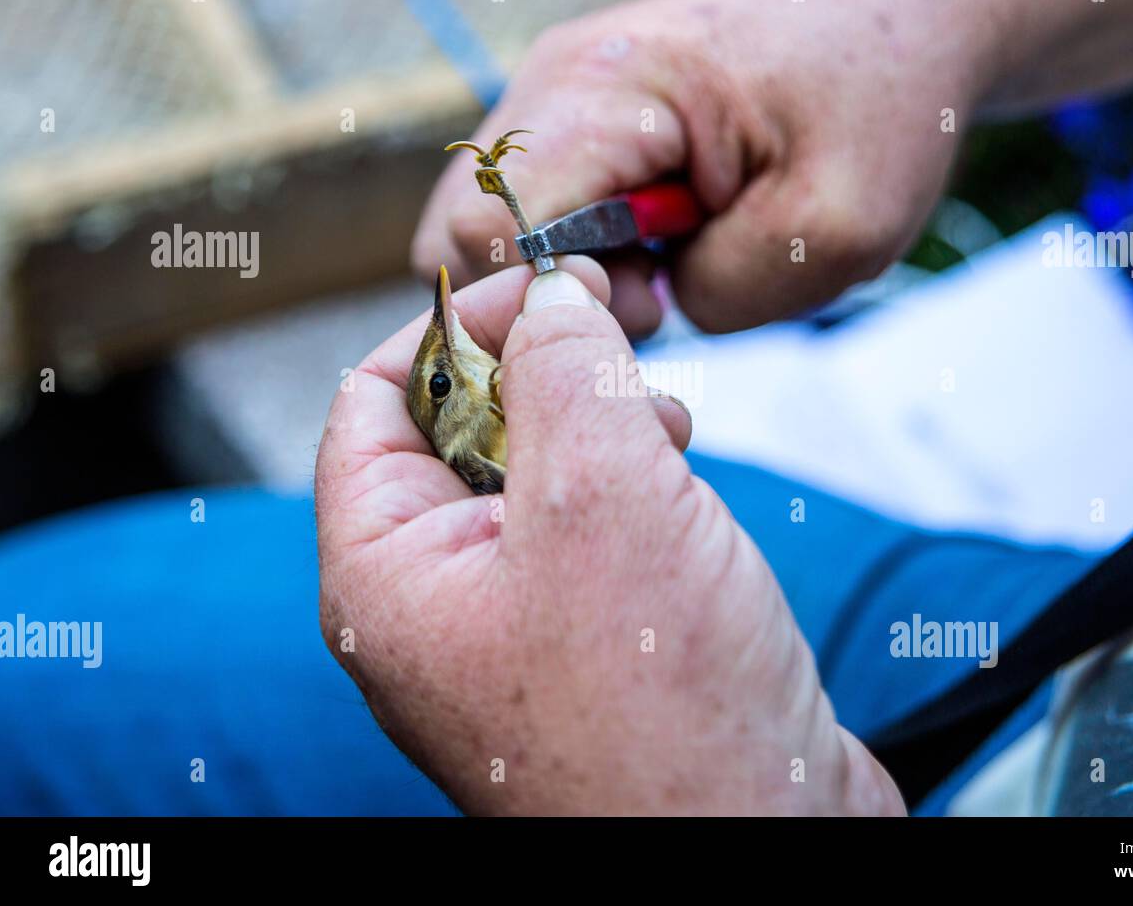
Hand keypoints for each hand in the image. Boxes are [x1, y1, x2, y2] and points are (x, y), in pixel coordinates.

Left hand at [315, 256, 902, 814]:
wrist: (762, 849)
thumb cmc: (668, 719)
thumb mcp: (603, 494)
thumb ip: (565, 369)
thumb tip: (549, 293)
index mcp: (388, 579)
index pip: (371, 402)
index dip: (448, 325)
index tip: (536, 283)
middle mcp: (437, 610)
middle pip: (454, 434)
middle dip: (536, 374)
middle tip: (611, 348)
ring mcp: (514, 633)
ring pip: (533, 481)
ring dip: (593, 427)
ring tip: (666, 427)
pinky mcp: (590, 648)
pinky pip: (588, 535)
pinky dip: (630, 487)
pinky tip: (683, 487)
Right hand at [413, 0, 1003, 334]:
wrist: (897, 23)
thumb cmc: (876, 105)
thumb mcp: (835, 226)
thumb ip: (723, 293)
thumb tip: (653, 305)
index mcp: (607, 90)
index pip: (490, 227)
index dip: (548, 299)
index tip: (650, 298)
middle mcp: (557, 85)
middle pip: (464, 232)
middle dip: (547, 296)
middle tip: (658, 290)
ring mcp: (560, 102)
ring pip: (496, 231)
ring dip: (575, 276)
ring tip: (673, 260)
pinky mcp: (580, 127)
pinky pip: (540, 216)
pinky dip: (592, 254)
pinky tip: (670, 241)